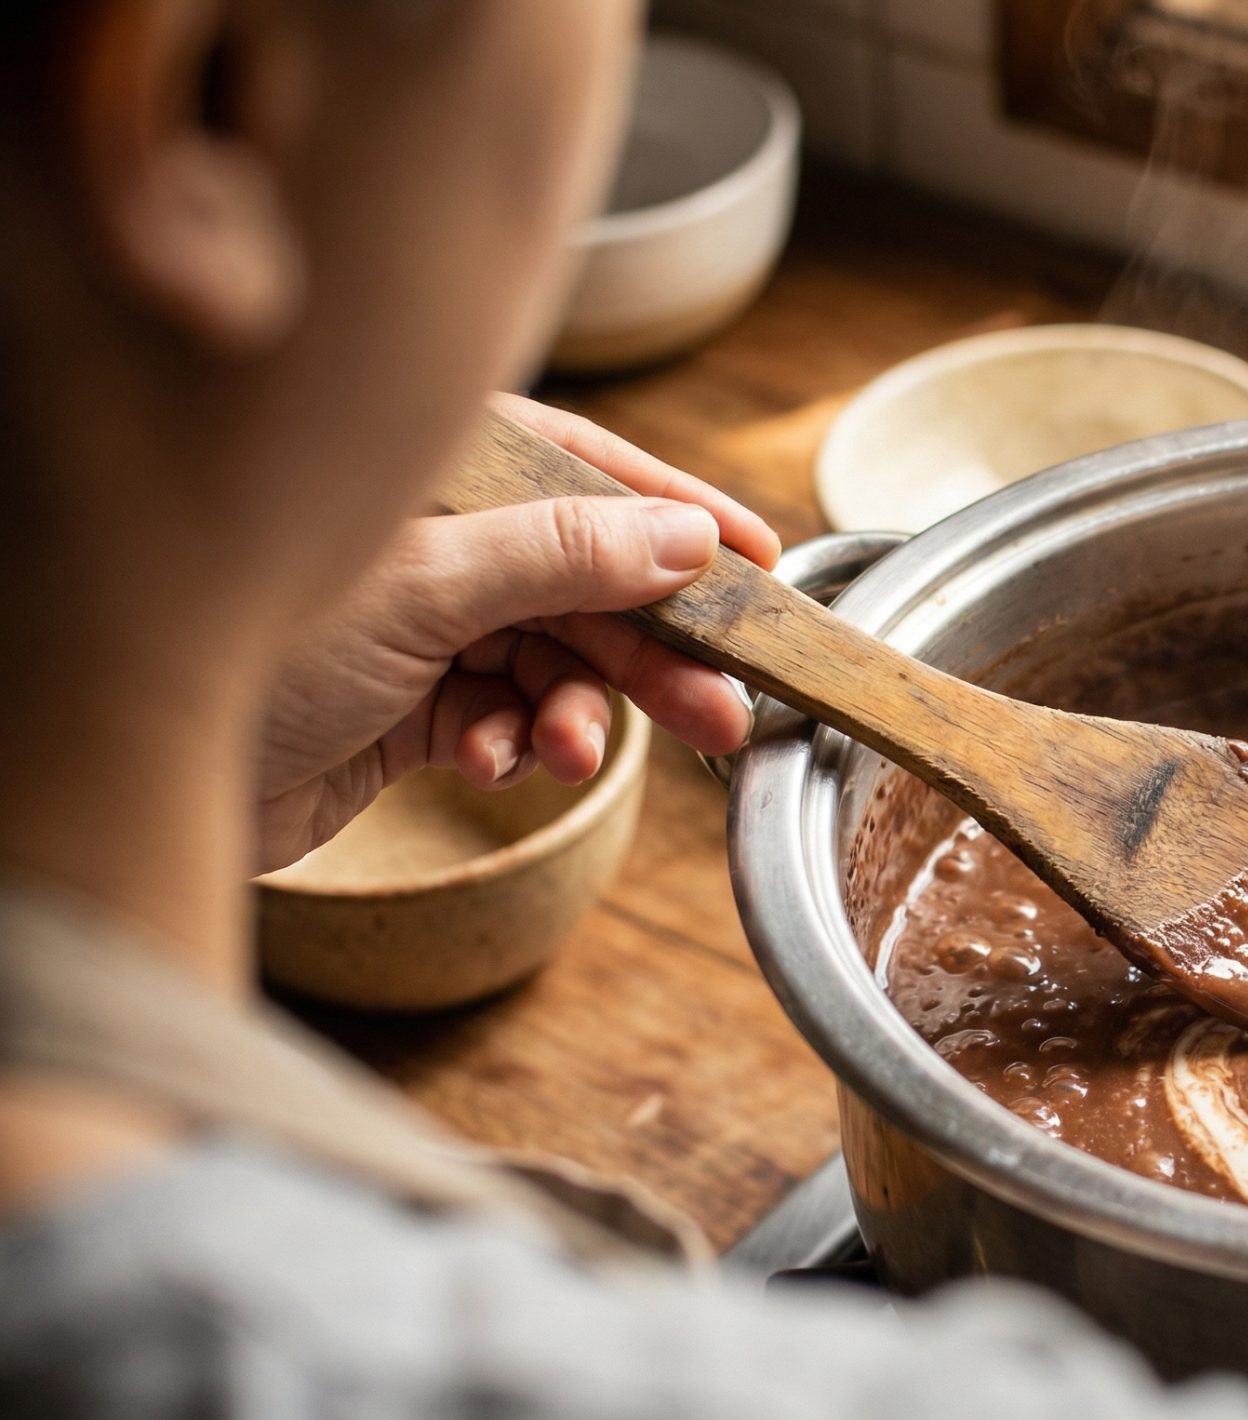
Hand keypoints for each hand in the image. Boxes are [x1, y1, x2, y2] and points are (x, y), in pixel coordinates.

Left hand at [252, 394, 783, 872]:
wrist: (130, 769)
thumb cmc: (241, 643)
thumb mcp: (423, 589)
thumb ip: (565, 556)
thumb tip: (690, 538)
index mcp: (433, 471)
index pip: (590, 471)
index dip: (682, 517)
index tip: (765, 566)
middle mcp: (435, 538)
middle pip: (590, 583)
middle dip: (652, 654)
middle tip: (724, 710)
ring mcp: (421, 622)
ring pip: (556, 662)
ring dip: (579, 713)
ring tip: (572, 755)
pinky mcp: (407, 706)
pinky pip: (504, 719)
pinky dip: (507, 746)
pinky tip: (483, 764)